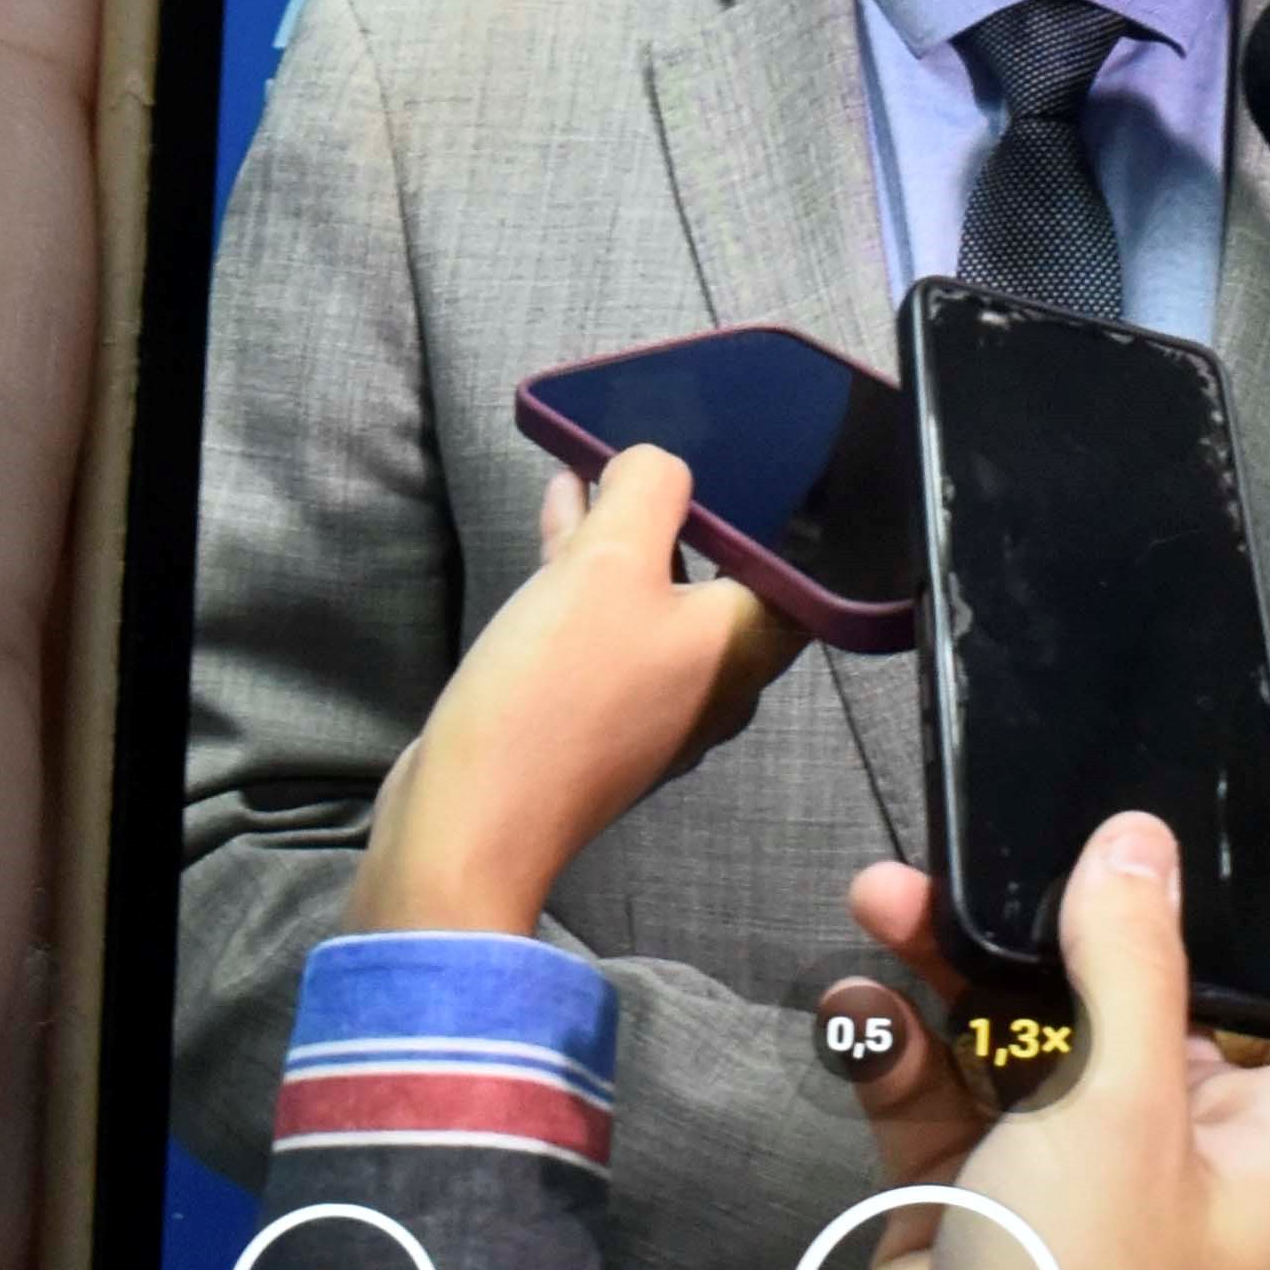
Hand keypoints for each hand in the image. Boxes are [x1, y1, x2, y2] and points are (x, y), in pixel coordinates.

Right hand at [343, 445, 804, 936]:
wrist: (473, 818)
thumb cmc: (558, 692)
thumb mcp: (608, 561)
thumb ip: (647, 491)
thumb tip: (657, 462)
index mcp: (748, 646)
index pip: (796, 562)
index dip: (771, 504)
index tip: (735, 455)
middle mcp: (718, 681)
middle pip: (718, 575)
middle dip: (683, 510)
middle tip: (653, 451)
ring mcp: (657, 704)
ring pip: (654, 597)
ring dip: (624, 536)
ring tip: (593, 468)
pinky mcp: (599, 717)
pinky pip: (608, 628)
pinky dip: (589, 575)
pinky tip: (558, 518)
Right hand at [799, 788, 1269, 1269]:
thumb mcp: (1126, 1121)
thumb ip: (1136, 967)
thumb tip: (1138, 847)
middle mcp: (1189, 1156)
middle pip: (1157, 990)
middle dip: (1080, 908)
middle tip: (1018, 828)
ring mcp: (1078, 1181)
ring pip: (1033, 1031)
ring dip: (961, 962)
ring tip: (892, 898)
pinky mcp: (979, 1202)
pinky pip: (946, 1091)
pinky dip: (902, 1043)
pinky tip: (861, 1002)